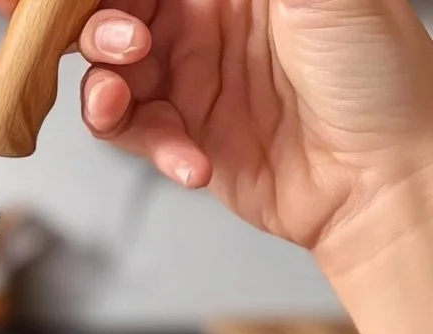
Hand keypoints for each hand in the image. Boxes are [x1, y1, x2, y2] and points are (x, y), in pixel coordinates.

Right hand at [0, 0, 432, 269]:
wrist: (385, 179)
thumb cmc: (376, 77)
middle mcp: (205, 22)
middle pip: (111, 15)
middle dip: (86, 28)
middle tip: (114, 44)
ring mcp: (192, 82)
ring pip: (109, 77)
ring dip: (104, 91)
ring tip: (119, 102)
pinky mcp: (186, 138)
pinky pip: (137, 136)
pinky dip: (148, 148)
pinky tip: (186, 159)